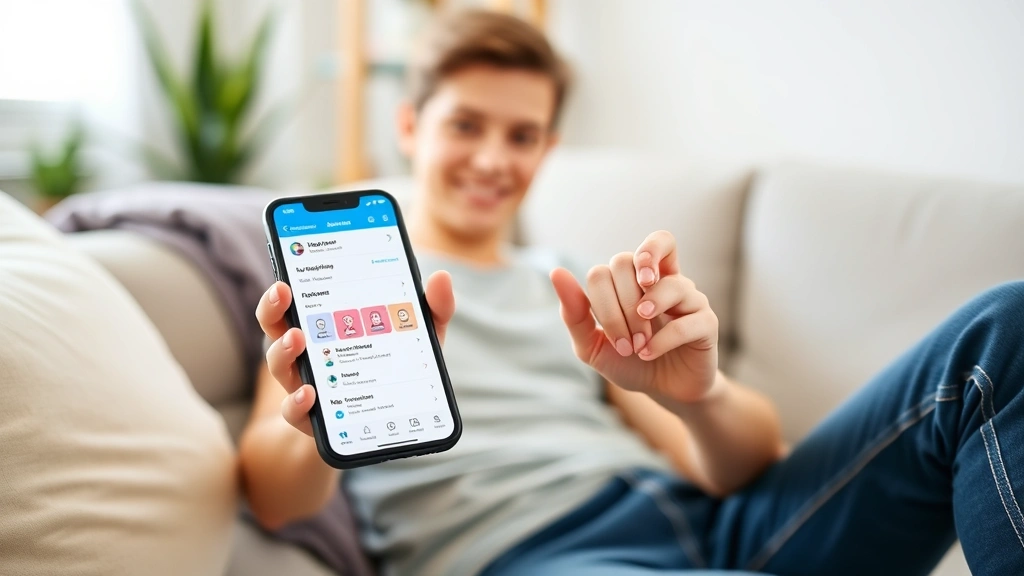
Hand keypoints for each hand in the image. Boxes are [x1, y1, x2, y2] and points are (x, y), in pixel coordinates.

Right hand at [254, 271, 455, 435]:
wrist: (390, 426)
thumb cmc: (399, 368)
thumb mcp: (419, 336)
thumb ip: (432, 308)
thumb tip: (441, 277)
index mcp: (326, 325)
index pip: (296, 300)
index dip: (283, 287)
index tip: (287, 272)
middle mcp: (308, 352)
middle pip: (276, 326)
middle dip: (273, 307)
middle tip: (283, 292)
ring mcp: (306, 383)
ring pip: (279, 364)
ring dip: (282, 350)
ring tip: (297, 339)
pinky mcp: (313, 418)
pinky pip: (294, 411)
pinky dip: (296, 402)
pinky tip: (309, 393)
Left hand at [551, 231, 718, 403]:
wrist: (664, 391)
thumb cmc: (629, 361)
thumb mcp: (592, 344)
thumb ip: (575, 312)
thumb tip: (557, 272)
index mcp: (633, 279)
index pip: (609, 266)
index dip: (603, 299)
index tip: (611, 337)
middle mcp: (662, 278)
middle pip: (628, 262)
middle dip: (618, 307)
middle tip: (625, 343)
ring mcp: (688, 297)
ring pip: (666, 283)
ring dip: (641, 317)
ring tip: (638, 343)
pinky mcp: (707, 321)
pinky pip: (687, 318)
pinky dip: (663, 339)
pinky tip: (650, 354)